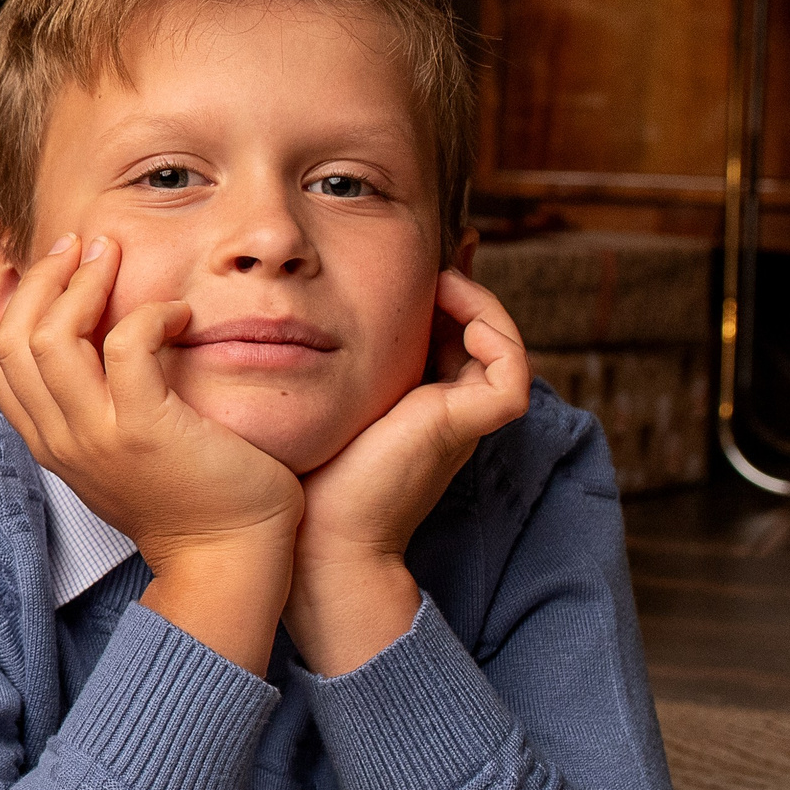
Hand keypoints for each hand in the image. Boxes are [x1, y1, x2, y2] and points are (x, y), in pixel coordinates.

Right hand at [0, 232, 303, 673]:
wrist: (228, 559)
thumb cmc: (189, 498)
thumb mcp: (119, 452)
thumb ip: (95, 407)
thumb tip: (96, 344)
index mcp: (49, 442)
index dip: (16, 304)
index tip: (57, 269)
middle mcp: (60, 438)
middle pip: (12, 339)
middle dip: (42, 279)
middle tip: (83, 245)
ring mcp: (97, 436)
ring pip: (51, 337)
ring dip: (82, 282)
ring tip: (113, 256)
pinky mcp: (144, 430)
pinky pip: (127, 345)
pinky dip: (148, 313)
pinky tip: (178, 313)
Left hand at [286, 270, 530, 675]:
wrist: (313, 539)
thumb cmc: (298, 474)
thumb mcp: (305, 398)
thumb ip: (307, 361)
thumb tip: (278, 310)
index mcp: (410, 402)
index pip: (438, 332)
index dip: (431, 292)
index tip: (405, 256)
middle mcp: (443, 407)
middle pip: (471, 330)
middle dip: (455, 285)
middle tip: (432, 250)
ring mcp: (461, 418)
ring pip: (500, 342)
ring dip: (477, 299)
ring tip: (439, 276)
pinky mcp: (468, 425)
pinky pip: (511, 369)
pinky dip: (495, 330)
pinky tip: (451, 309)